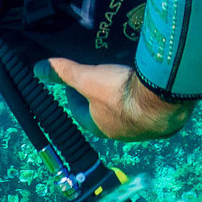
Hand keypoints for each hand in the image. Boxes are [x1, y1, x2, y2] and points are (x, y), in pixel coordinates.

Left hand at [46, 59, 190, 141]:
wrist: (163, 100)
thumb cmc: (120, 93)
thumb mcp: (87, 78)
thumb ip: (63, 73)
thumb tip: (38, 69)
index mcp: (98, 126)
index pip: (79, 113)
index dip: (74, 97)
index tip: (73, 84)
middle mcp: (120, 133)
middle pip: (104, 114)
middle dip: (99, 99)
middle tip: (99, 80)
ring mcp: (143, 130)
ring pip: (127, 114)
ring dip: (122, 101)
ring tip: (123, 81)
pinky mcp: (163, 123)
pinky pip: (150, 112)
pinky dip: (145, 102)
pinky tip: (148, 90)